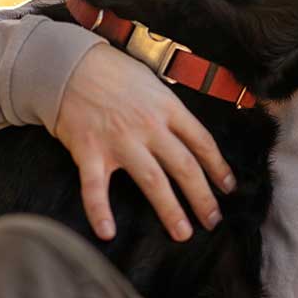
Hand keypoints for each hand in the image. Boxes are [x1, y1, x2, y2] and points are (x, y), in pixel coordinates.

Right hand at [52, 43, 236, 241]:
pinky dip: (99, 211)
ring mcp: (120, 141)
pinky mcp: (90, 151)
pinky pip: (95, 187)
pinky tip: (107, 232)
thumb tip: (188, 134)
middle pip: (184, 167)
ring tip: (183, 233)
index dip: (218, 167)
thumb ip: (170, 109)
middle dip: (202, 197)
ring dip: (170, 210)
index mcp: (168, 108)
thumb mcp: (153, 82)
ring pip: (153, 181)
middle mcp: (149, 126)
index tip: (228, 188)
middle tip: (213, 221)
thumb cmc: (114, 71)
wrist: (70, 63)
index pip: (202, 142)